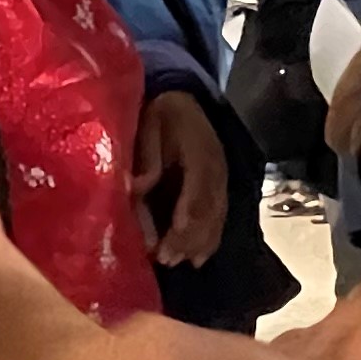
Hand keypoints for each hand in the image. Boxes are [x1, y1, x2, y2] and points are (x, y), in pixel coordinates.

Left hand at [132, 89, 227, 267]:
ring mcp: (222, 180)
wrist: (185, 97)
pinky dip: (210, 240)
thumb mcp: (149, 123)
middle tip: (166, 259)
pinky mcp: (220, 188)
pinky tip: (198, 257)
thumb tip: (138, 188)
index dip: (187, 216)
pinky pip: (220, 218)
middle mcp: (218, 169)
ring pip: (216, 218)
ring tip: (178, 262)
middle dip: (188, 238)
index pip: (198, 190)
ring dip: (198, 243)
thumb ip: (147, 155)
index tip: (171, 239)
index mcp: (201, 152)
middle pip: (208, 210)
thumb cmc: (162, 113)